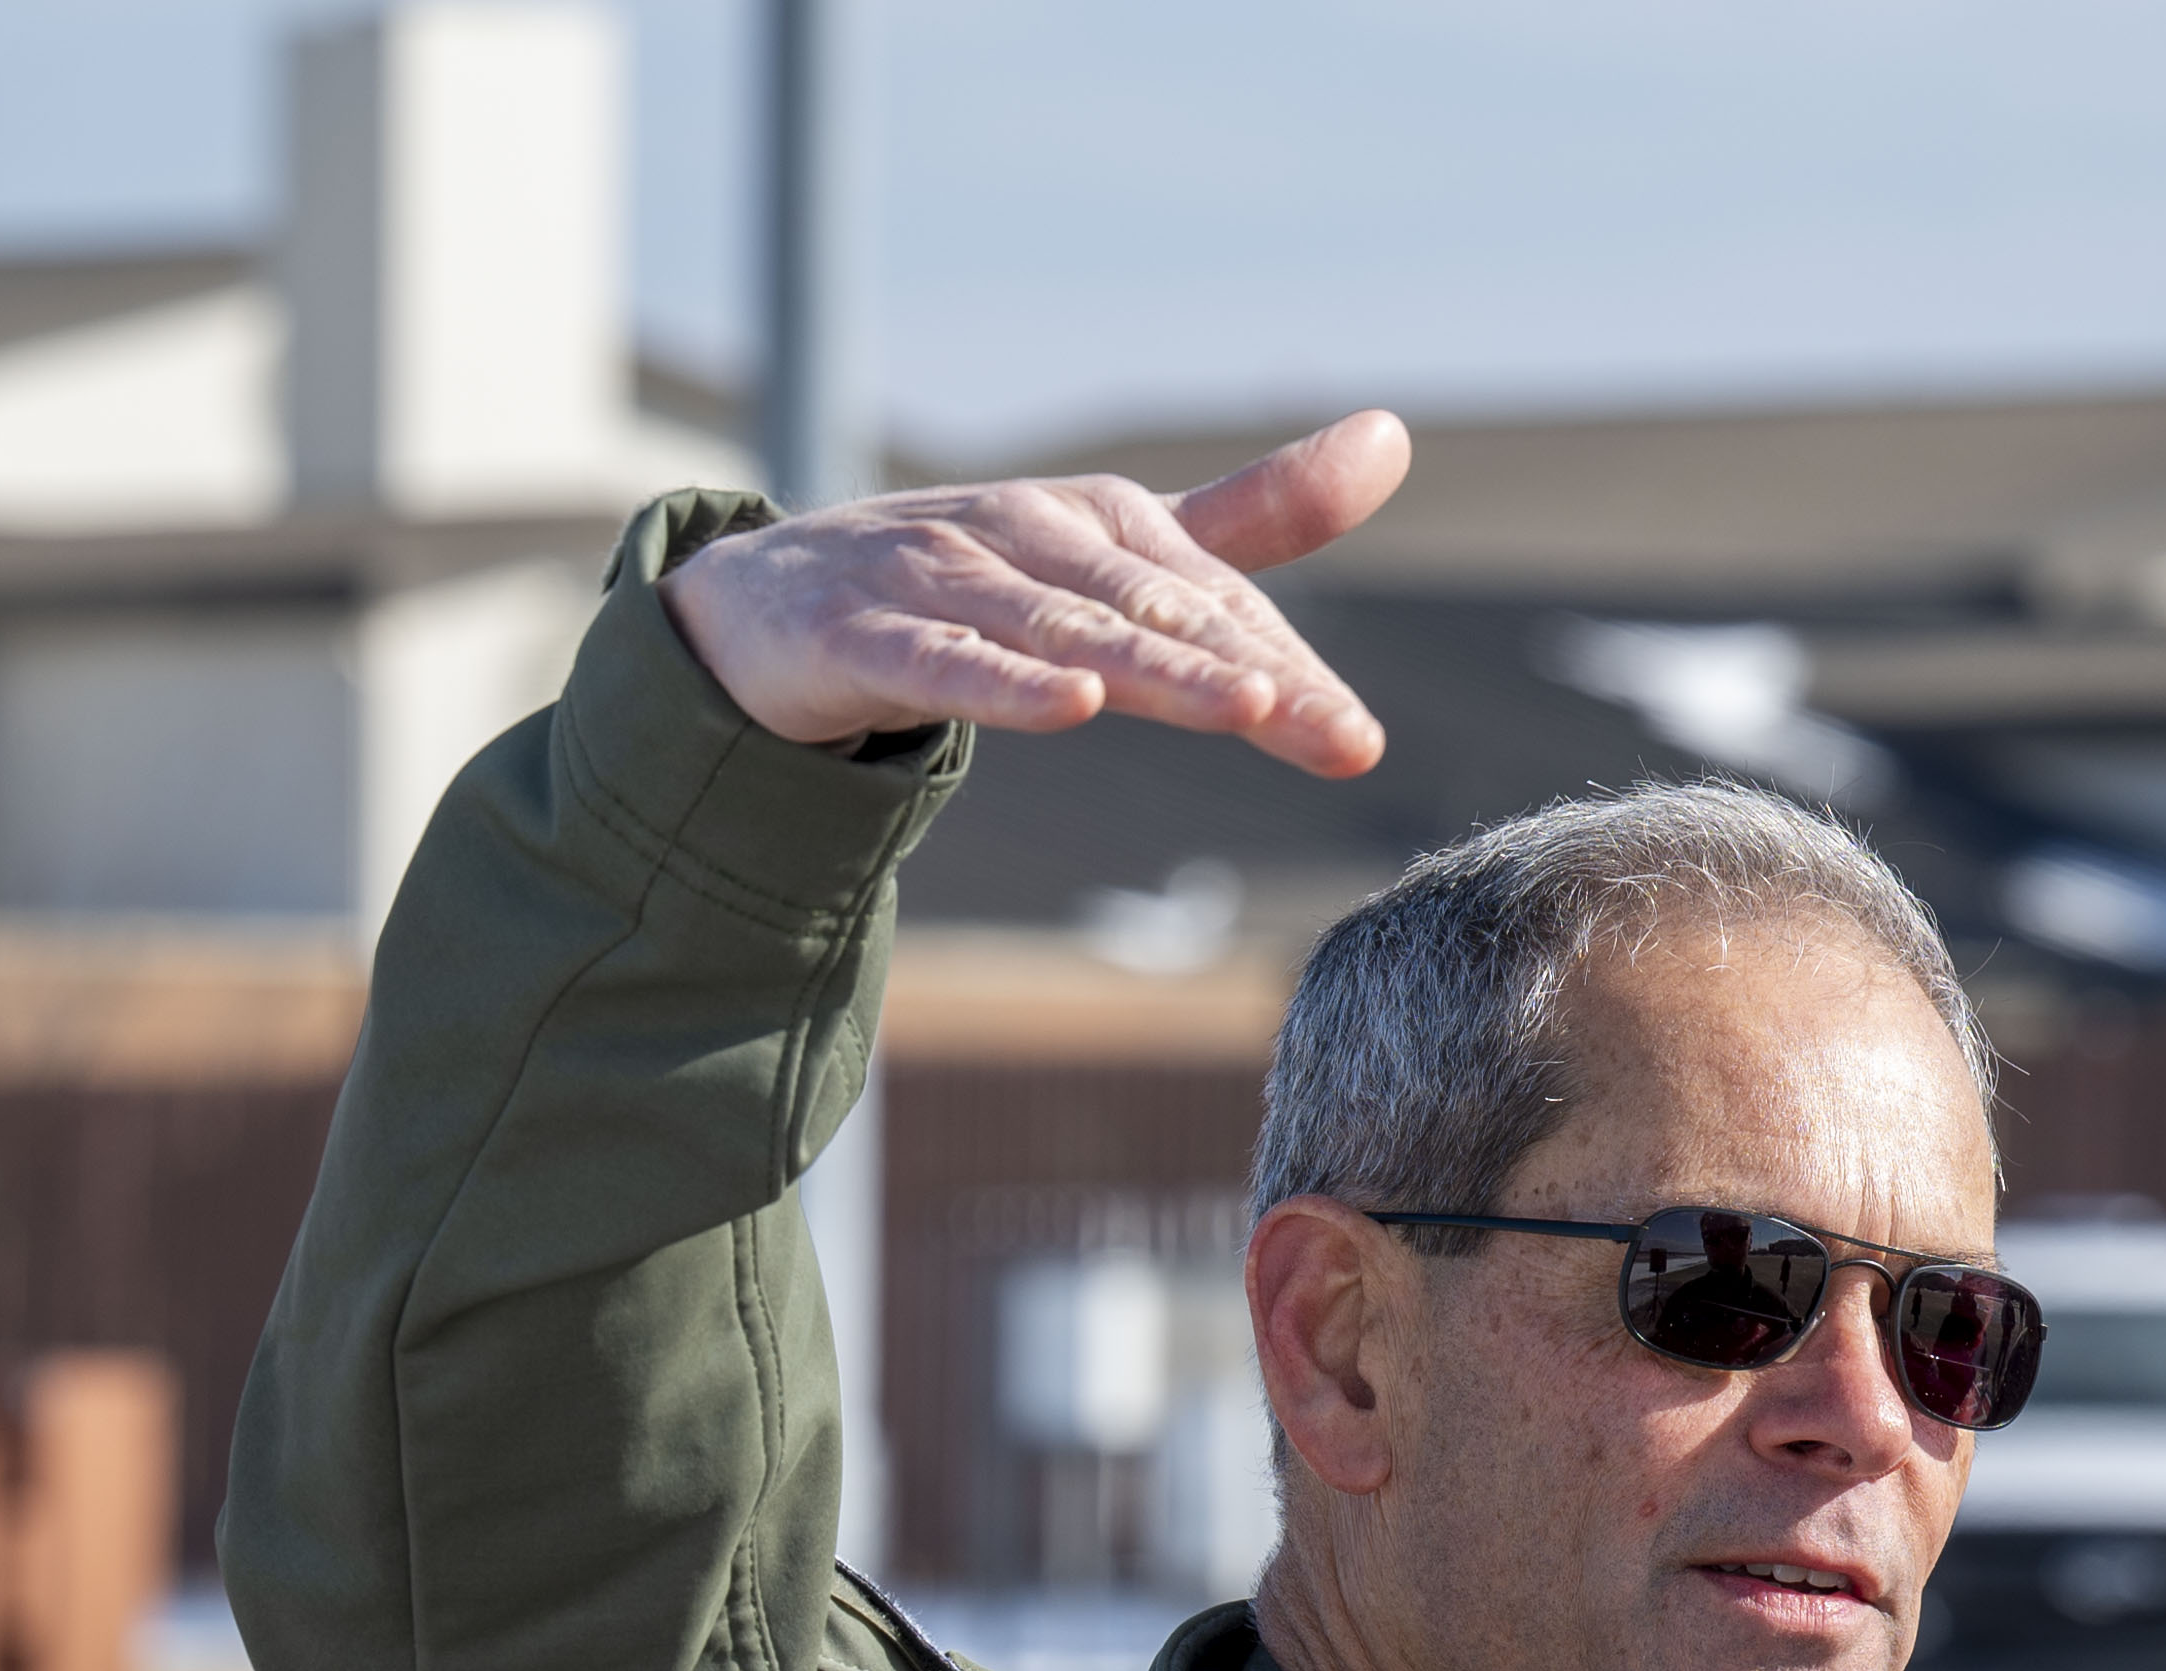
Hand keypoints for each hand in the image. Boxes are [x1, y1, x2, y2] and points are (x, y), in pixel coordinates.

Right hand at [661, 410, 1407, 768]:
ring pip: (1065, 635)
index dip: (1290, 669)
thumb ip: (1250, 520)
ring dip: (1157, 673)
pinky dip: (1003, 684)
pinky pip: (942, 661)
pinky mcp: (863, 632)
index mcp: (1102, 521)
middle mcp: (1029, 535)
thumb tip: (1394, 436)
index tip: (1357, 738)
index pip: (1212, 601)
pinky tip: (1070, 706)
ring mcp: (942, 578)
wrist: (770, 600)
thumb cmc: (969, 577)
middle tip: (1341, 736)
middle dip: (1253, 677)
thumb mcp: (1115, 550)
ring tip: (1249, 710)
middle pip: (1156, 616)